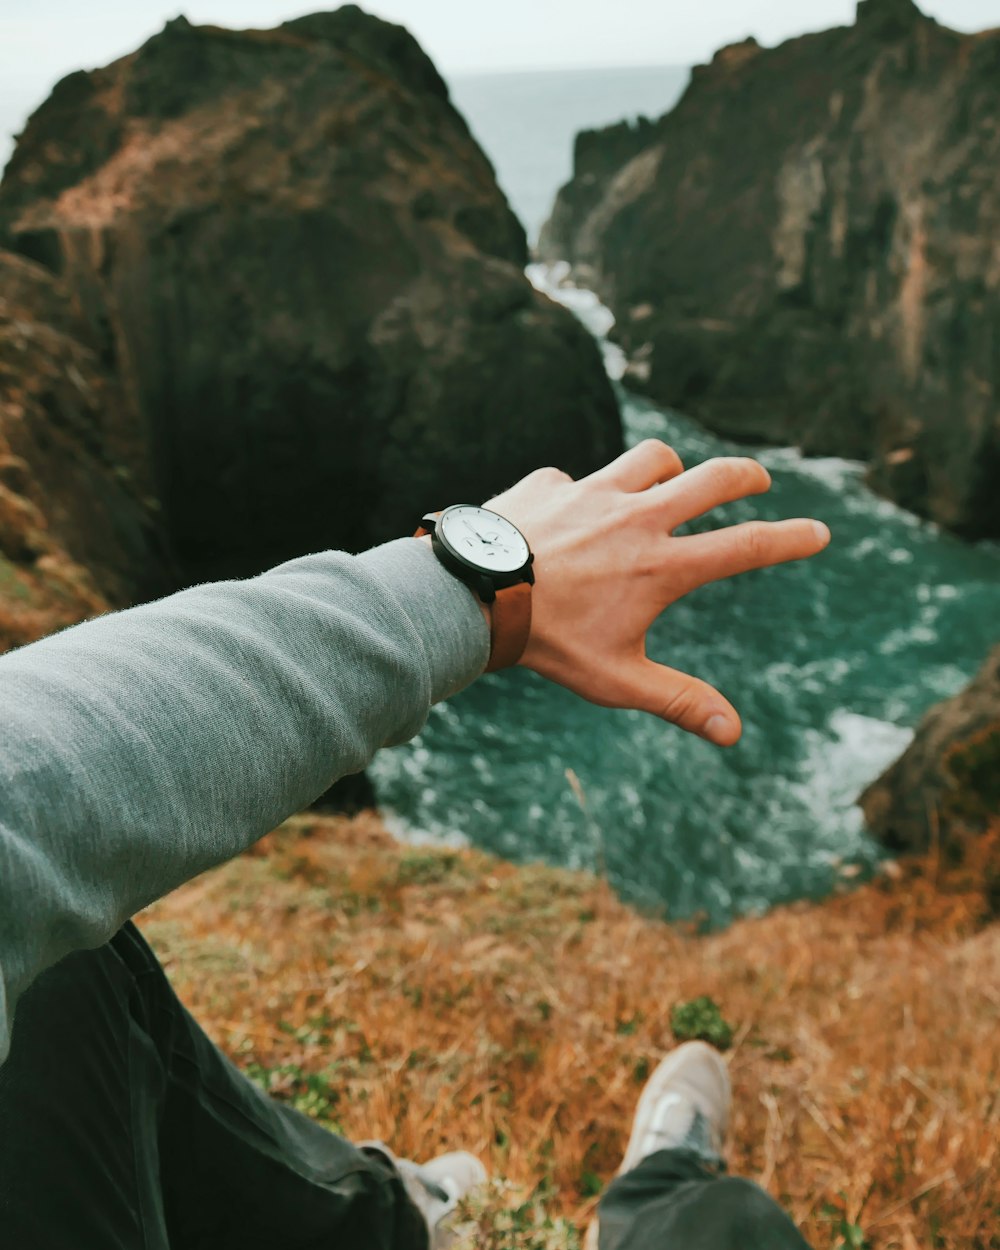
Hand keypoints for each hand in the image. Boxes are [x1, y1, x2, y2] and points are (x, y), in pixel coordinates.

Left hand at [484, 440, 829, 745]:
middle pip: (714, 478)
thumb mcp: (618, 679)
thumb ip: (678, 701)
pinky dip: (587, 491)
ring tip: (673, 480)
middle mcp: (637, 518)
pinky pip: (580, 477)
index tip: (819, 532)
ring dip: (671, 466)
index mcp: (663, 566)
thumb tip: (733, 733)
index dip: (790, 538)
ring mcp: (594, 493)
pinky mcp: (552, 484)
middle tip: (759, 479)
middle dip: (746, 474)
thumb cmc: (549, 644)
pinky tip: (572, 513)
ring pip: (653, 458)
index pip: (746, 546)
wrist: (474, 598)